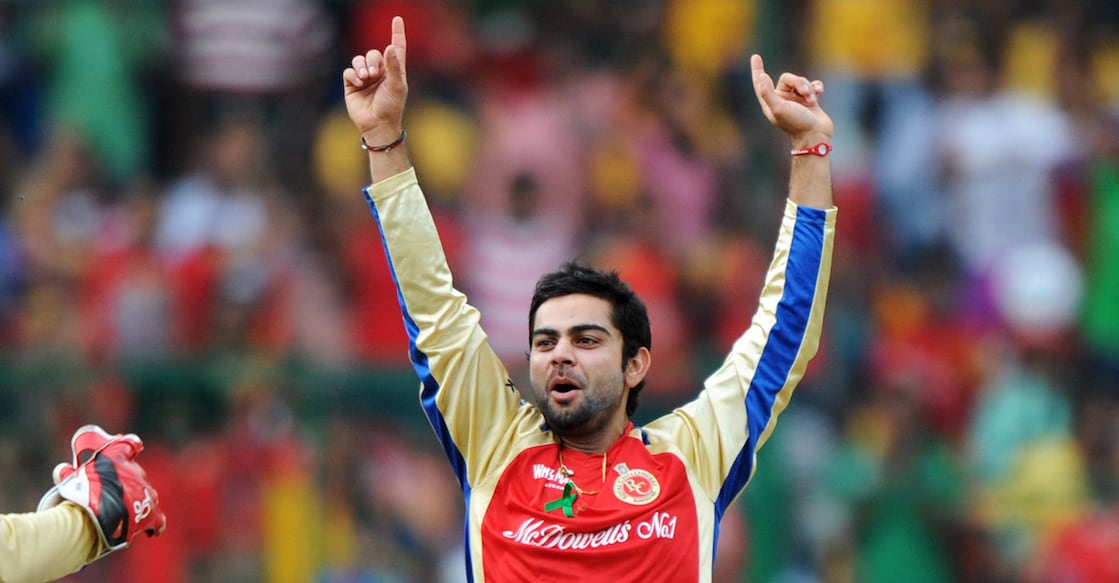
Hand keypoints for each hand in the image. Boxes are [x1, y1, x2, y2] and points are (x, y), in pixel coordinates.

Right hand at [39, 425, 166, 555]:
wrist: (91, 519)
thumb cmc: (74, 497)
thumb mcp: (67, 480)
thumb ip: (66, 474)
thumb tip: (62, 470)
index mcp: (117, 457)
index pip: (129, 445)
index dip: (130, 446)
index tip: (132, 447)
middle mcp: (136, 471)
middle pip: (134, 474)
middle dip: (122, 484)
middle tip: (107, 497)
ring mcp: (145, 492)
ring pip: (145, 494)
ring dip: (134, 502)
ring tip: (120, 513)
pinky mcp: (151, 514)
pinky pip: (158, 519)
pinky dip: (154, 523)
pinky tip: (152, 530)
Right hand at [343, 16, 408, 144]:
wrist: (377, 125)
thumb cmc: (391, 106)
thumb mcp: (397, 85)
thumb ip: (393, 66)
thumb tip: (389, 46)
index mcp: (394, 70)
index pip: (396, 47)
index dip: (397, 33)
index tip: (397, 19)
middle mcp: (380, 71)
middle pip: (373, 53)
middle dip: (373, 60)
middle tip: (373, 74)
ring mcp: (365, 77)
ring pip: (359, 59)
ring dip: (361, 66)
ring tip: (365, 77)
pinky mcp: (352, 84)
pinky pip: (349, 71)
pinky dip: (353, 74)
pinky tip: (358, 82)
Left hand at [751, 54, 833, 144]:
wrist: (816, 135)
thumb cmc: (795, 123)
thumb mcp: (778, 108)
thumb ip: (767, 93)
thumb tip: (761, 76)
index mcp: (771, 102)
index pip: (761, 83)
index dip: (758, 70)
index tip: (755, 56)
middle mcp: (782, 100)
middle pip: (788, 78)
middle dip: (799, 83)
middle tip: (806, 94)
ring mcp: (796, 100)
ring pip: (801, 81)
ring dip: (808, 87)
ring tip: (812, 100)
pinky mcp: (810, 100)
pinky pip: (813, 85)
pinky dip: (816, 87)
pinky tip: (819, 92)